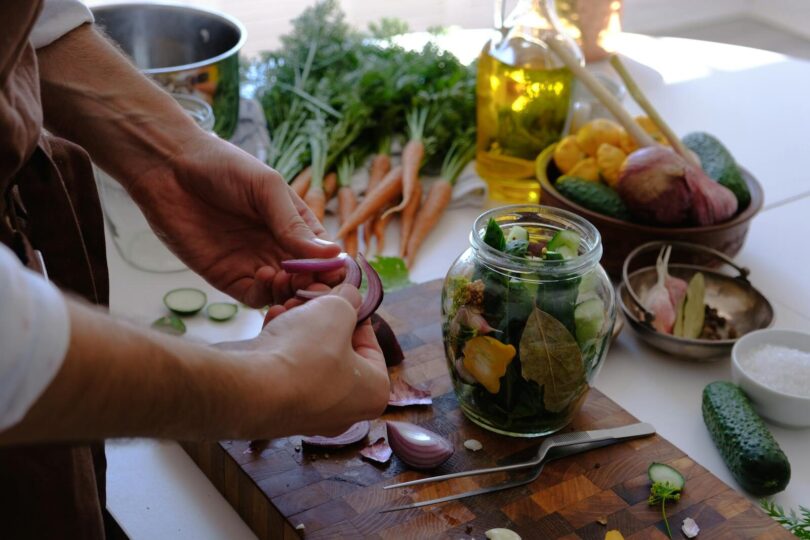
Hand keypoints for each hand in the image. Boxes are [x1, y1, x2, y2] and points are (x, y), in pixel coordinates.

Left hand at [128, 134, 340, 306]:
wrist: (168, 168)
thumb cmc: (222, 166)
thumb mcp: (266, 188)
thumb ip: (293, 224)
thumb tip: (332, 254)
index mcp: (296, 225)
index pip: (325, 254)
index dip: (332, 266)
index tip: (334, 270)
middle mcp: (279, 248)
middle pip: (308, 279)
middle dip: (314, 284)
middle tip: (312, 282)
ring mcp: (255, 264)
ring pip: (284, 293)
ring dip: (292, 292)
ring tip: (288, 279)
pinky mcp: (229, 278)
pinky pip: (255, 296)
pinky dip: (266, 294)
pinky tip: (266, 276)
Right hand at [220, 285, 389, 436]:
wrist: (250, 390)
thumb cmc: (307, 352)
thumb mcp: (337, 310)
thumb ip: (348, 299)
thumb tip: (348, 296)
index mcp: (373, 393)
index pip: (370, 344)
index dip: (354, 312)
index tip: (339, 294)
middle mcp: (346, 411)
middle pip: (337, 349)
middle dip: (321, 317)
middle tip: (310, 295)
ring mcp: (309, 414)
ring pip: (308, 356)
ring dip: (298, 326)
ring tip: (287, 305)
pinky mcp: (276, 409)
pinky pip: (285, 370)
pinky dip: (279, 344)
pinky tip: (272, 321)